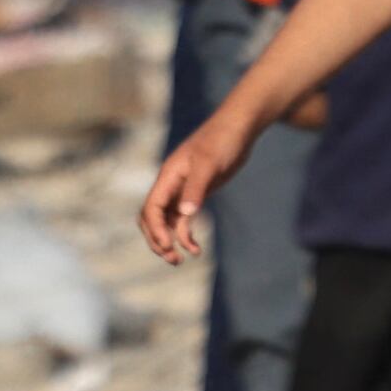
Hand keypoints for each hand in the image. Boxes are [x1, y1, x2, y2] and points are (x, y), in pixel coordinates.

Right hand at [138, 121, 241, 263]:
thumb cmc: (222, 141)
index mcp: (168, 176)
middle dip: (157, 240)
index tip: (168, 245)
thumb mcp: (209, 164)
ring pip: (166, 223)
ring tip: (181, 261)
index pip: (151, 208)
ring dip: (171, 242)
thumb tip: (186, 214)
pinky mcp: (196, 194)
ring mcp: (182, 190)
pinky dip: (186, 236)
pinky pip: (183, 221)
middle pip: (152, 218)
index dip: (155, 229)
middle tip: (173, 259)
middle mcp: (171, 185)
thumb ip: (196, 188)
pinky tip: (196, 249)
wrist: (239, 129)